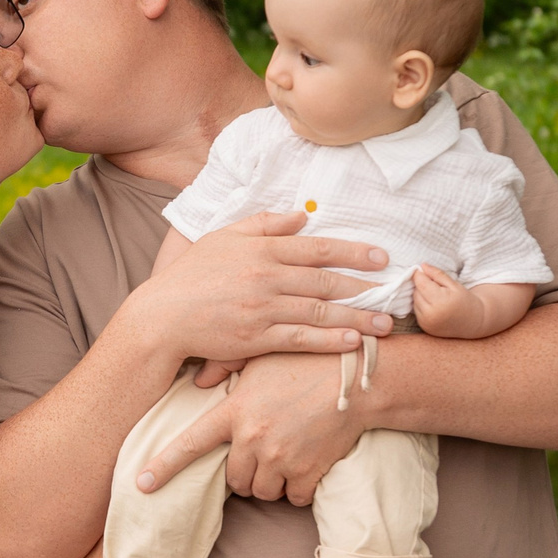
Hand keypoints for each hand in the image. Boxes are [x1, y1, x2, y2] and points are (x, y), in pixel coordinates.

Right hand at [122, 213, 392, 367]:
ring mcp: (261, 309)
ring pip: (319, 311)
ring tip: (385, 321)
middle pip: (325, 281)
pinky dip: (329, 340)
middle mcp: (265, 277)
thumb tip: (302, 216)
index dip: (353, 252)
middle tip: (395, 291)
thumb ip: (263, 224)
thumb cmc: (192, 276)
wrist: (161, 317)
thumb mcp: (223, 238)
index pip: (316, 248)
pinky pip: (300, 338)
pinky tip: (353, 341)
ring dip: (357, 317)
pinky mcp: (255, 338)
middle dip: (365, 286)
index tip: (381, 257)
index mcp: (260, 250)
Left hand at [133, 352, 367, 505]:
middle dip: (244, 474)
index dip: (163, 467)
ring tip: (287, 457)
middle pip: (234, 480)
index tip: (141, 485)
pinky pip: (295, 497)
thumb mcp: (262, 355)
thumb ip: (226, 367)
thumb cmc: (308, 361)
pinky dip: (300, 489)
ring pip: (263, 492)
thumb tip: (198, 381)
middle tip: (261, 455)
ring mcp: (281, 457)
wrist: (358, 377)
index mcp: (235, 411)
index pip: (190, 444)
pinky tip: (309, 466)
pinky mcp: (309, 471)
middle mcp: (253, 438)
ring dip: (272, 483)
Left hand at [411, 266, 479, 337]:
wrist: (472, 322)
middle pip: (416, 292)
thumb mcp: (454, 284)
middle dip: (422, 286)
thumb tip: (422, 266)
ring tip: (436, 296)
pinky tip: (433, 306)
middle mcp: (431, 314)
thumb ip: (437, 274)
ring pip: (414, 301)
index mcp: (440, 301)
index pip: (420, 283)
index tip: (422, 270)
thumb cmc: (464, 301)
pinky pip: (416, 311)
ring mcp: (427, 323)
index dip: (419, 275)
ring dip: (421, 296)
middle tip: (435, 286)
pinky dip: (421, 306)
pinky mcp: (424, 327)